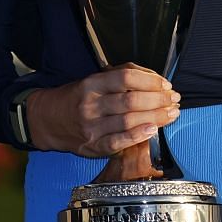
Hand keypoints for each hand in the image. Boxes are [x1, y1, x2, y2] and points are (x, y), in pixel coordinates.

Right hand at [26, 65, 178, 158]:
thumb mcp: (94, 79)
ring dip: (156, 117)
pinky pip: (119, 142)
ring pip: (129, 121)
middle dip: (158, 100)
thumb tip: (154, 79)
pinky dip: (138, 135)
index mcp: (91, 83)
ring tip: (171, 114)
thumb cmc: (78, 97)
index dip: (150, 80)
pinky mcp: (93, 146)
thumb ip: (122, 75)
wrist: (49, 120)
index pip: (126, 77)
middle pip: (131, 101)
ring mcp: (91, 127)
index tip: (165, 84)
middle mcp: (90, 105)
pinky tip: (153, 130)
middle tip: (173, 100)